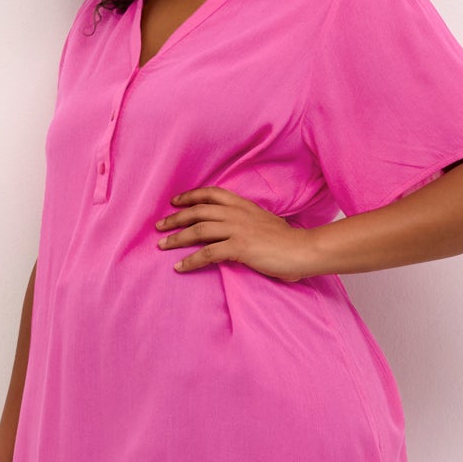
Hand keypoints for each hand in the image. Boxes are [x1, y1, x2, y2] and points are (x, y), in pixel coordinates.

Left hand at [153, 186, 316, 282]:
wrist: (303, 250)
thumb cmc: (287, 241)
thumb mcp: (264, 222)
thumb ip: (247, 221)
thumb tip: (234, 230)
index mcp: (244, 205)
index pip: (212, 194)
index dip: (191, 196)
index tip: (175, 201)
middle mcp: (238, 214)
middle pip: (199, 211)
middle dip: (176, 218)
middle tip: (159, 226)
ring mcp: (238, 229)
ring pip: (199, 230)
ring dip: (177, 238)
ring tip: (162, 246)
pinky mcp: (240, 247)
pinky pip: (208, 253)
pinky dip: (191, 261)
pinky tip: (180, 267)